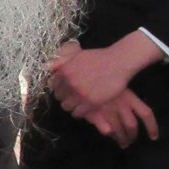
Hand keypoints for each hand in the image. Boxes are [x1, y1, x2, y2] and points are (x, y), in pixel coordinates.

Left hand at [48, 30, 163, 111]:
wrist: (118, 63)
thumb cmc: (99, 58)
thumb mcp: (77, 56)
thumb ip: (62, 62)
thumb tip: (49, 68)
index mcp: (65, 71)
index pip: (54, 86)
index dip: (60, 88)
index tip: (66, 90)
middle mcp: (70, 83)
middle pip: (59, 97)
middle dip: (65, 97)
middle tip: (73, 96)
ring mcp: (80, 94)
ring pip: (66, 107)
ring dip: (71, 106)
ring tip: (78, 103)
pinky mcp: (91, 103)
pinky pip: (77, 113)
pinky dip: (79, 112)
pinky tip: (84, 108)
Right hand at [76, 87, 158, 147]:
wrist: (81, 78)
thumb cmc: (101, 81)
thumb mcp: (117, 87)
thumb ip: (126, 101)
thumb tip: (132, 113)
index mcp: (129, 97)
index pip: (146, 114)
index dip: (152, 127)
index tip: (154, 137)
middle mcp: (121, 105)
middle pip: (132, 126)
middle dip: (132, 136)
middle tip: (131, 141)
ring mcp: (109, 111)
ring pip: (120, 131)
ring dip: (122, 139)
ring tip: (122, 143)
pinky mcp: (97, 115)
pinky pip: (107, 131)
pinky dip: (109, 134)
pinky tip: (108, 134)